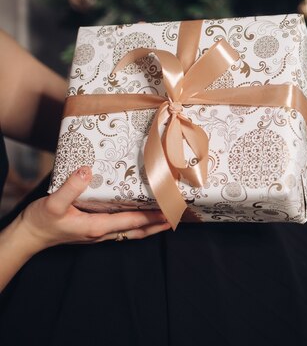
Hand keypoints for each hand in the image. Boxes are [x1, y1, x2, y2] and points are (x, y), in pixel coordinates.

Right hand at [15, 166, 170, 252]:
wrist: (28, 237)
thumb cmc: (40, 221)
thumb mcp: (53, 203)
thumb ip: (71, 187)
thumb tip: (87, 171)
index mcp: (97, 226)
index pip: (132, 222)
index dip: (152, 217)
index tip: (170, 211)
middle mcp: (102, 233)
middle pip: (138, 231)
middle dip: (158, 225)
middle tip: (177, 216)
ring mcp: (99, 234)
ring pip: (131, 232)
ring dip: (150, 227)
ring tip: (166, 218)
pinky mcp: (94, 232)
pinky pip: (122, 230)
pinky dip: (136, 225)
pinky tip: (140, 218)